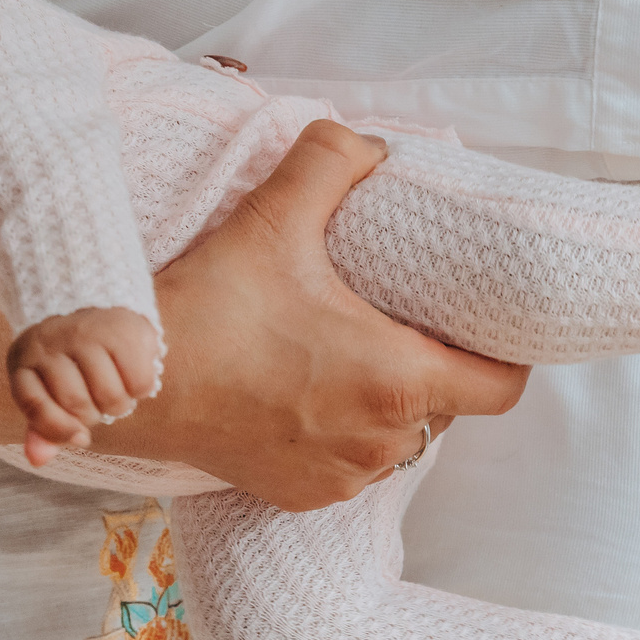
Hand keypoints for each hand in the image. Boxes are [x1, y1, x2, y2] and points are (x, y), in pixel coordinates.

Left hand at [8, 306, 163, 463]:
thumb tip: (38, 460)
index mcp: (23, 358)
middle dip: (94, 416)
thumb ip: (44, 426)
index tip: (80, 436)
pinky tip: (135, 377)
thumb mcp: (48, 388)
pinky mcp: (121, 329)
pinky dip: (142, 390)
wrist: (95, 302)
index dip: (57, 430)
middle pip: (78, 405)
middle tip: (98, 402)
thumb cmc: (68, 360)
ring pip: (110, 397)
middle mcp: (51, 341)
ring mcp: (85, 332)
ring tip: (116, 389)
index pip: (35, 406)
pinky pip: (139, 382)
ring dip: (120, 405)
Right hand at [109, 120, 526, 507]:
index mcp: (397, 380)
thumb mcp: (275, 216)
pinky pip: (352, 464)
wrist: (134, 384)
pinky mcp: (302, 496)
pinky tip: (311, 394)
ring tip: (354, 357)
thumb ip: (332, 160)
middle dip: (435, 368)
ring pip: (400, 439)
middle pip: (449, 408)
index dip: (504, 355)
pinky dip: (346, 432)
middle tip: (402, 322)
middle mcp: (380, 441)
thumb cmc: (210, 307)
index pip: (501, 388)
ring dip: (389, 403)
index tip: (485, 325)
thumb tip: (370, 144)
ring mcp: (341, 476)